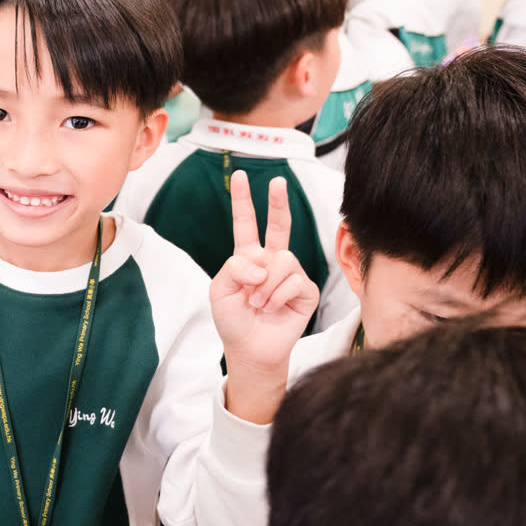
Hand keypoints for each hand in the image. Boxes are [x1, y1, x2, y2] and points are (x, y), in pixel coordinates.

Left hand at [211, 172, 317, 423]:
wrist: (250, 349)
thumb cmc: (233, 321)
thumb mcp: (219, 290)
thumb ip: (234, 267)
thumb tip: (262, 261)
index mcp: (247, 257)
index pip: (246, 223)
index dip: (242, 200)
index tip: (241, 176)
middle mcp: (271, 261)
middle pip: (278, 225)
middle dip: (278, 203)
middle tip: (278, 182)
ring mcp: (290, 274)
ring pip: (283, 259)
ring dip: (265, 284)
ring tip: (258, 303)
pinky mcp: (306, 290)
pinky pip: (293, 280)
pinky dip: (278, 296)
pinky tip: (273, 308)